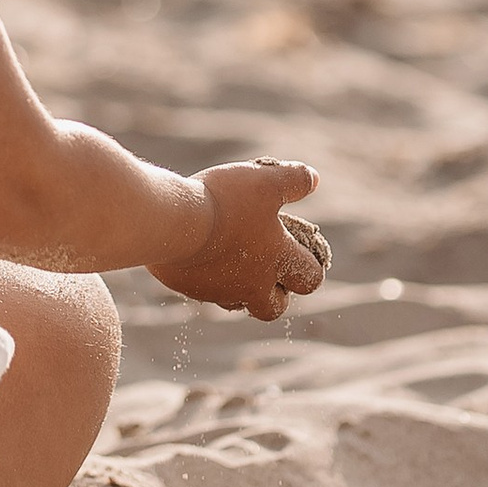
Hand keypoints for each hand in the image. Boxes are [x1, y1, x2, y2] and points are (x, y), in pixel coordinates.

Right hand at [146, 158, 327, 320]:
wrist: (172, 222)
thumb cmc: (224, 201)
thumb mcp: (266, 181)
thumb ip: (294, 180)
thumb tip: (315, 179)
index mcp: (277, 259)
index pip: (310, 278)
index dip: (312, 268)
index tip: (302, 251)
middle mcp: (252, 284)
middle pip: (275, 307)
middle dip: (277, 293)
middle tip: (269, 268)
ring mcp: (220, 290)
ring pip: (238, 303)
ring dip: (242, 290)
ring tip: (234, 262)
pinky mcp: (191, 289)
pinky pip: (206, 293)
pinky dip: (209, 280)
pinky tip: (202, 256)